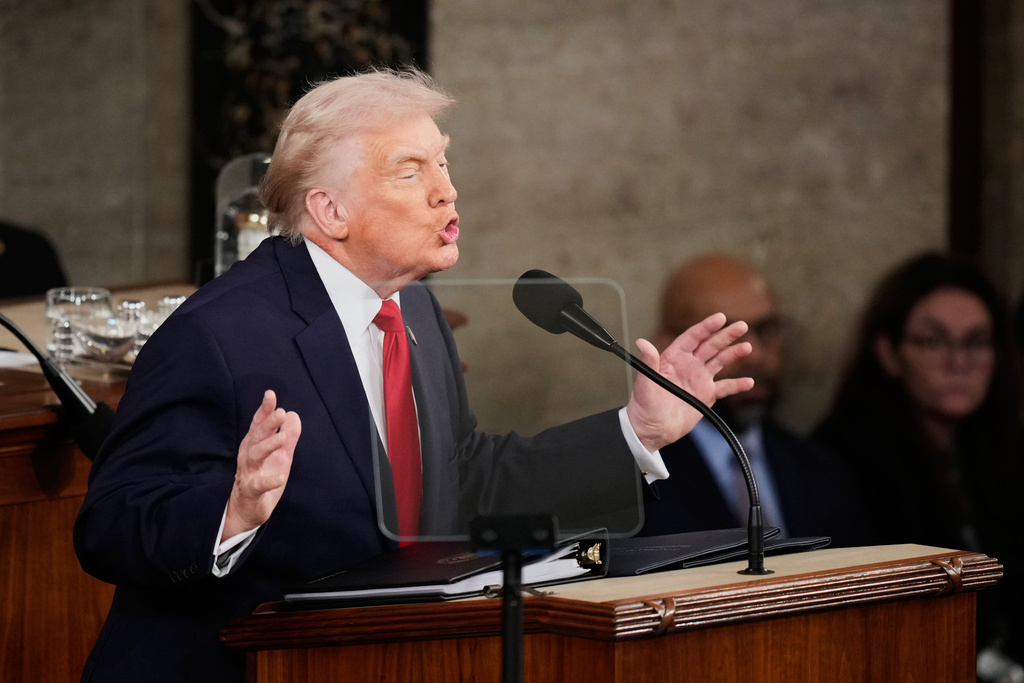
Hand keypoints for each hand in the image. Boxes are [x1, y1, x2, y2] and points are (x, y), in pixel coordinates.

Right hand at [222, 390, 300, 540]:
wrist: (247, 510)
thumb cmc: (262, 477)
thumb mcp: (280, 456)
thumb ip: (288, 436)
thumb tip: (293, 414)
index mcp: (254, 445)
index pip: (258, 424)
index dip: (264, 410)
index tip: (270, 394)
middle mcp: (248, 456)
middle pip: (256, 436)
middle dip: (267, 423)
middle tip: (281, 413)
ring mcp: (248, 473)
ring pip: (255, 456)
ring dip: (268, 446)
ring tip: (282, 438)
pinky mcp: (250, 491)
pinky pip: (258, 485)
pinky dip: (269, 481)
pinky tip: (281, 477)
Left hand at [626, 313, 753, 451]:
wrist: (651, 429)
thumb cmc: (644, 405)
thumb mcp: (644, 383)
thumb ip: (648, 362)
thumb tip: (642, 342)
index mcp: (674, 358)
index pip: (693, 338)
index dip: (706, 327)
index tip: (720, 318)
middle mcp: (689, 365)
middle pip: (710, 346)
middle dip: (726, 336)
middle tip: (741, 326)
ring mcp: (699, 379)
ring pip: (720, 362)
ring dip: (734, 354)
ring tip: (747, 347)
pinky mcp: (706, 396)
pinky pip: (725, 387)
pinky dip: (737, 385)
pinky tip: (748, 382)